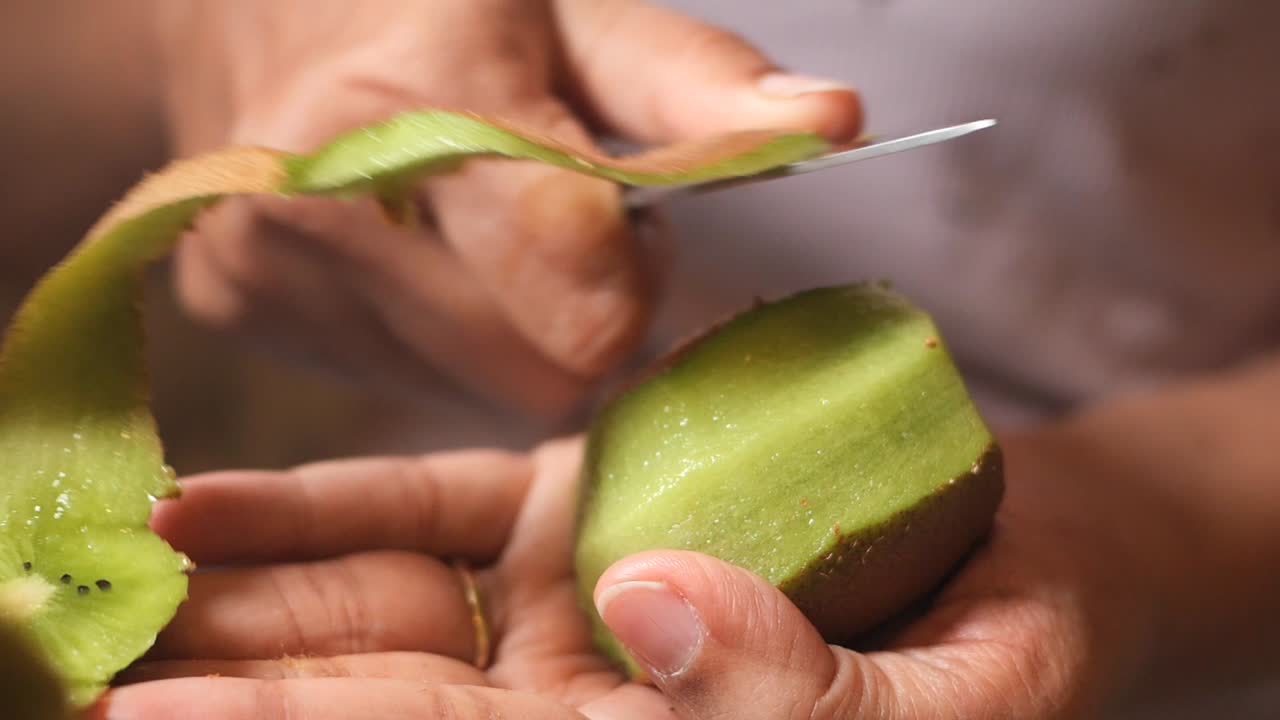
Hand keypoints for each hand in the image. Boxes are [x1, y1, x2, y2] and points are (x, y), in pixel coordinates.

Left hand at [96, 360, 1279, 718]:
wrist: (1023, 542)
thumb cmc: (1013, 650)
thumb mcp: (949, 708)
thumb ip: (806, 696)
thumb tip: (655, 607)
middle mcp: (582, 705)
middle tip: (103, 710)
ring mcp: (557, 599)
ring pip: (378, 624)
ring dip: (241, 621)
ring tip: (107, 615)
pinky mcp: (559, 499)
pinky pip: (424, 510)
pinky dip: (314, 509)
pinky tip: (200, 508)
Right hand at [152, 0, 861, 416]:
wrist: (254, 9)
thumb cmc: (439, 3)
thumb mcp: (575, 14)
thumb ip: (697, 83)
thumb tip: (836, 120)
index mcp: (422, 101)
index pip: (586, 286)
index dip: (639, 271)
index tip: (631, 216)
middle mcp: (327, 199)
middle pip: (544, 367)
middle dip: (588, 317)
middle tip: (563, 230)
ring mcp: (271, 266)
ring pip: (483, 390)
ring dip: (522, 332)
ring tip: (491, 235)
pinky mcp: (241, 310)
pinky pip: (412, 382)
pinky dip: (450, 339)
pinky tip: (426, 261)